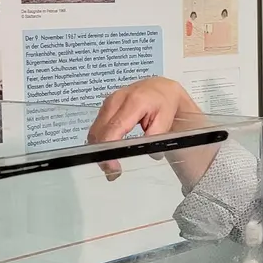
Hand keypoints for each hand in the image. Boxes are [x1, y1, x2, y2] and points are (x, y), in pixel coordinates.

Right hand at [86, 77, 201, 180]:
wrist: (160, 89)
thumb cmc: (164, 104)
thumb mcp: (166, 120)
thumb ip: (157, 136)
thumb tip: (152, 154)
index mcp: (134, 102)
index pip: (114, 128)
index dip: (109, 149)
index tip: (112, 167)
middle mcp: (117, 99)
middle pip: (100, 131)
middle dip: (101, 154)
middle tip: (112, 173)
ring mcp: (109, 102)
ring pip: (95, 130)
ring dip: (99, 149)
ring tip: (111, 165)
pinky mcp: (105, 106)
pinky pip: (97, 126)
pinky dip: (100, 141)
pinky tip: (108, 152)